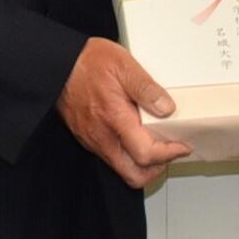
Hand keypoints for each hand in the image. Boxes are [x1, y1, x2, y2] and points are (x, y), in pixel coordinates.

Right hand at [57, 38, 192, 188]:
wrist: (56, 65)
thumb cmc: (86, 62)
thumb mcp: (123, 65)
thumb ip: (147, 88)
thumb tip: (167, 108)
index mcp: (114, 118)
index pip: (146, 154)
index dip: (170, 154)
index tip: (182, 145)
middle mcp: (102, 136)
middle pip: (134, 175)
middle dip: (157, 169)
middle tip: (170, 152)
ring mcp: (93, 140)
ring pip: (122, 168)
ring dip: (142, 163)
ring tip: (156, 143)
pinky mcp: (87, 138)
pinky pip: (111, 157)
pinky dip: (128, 154)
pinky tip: (135, 135)